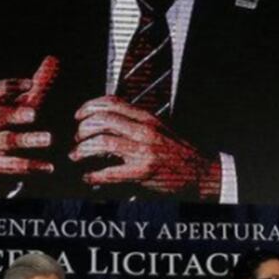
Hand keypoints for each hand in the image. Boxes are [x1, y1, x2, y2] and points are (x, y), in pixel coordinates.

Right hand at [0, 56, 59, 187]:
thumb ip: (37, 85)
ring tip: (49, 139)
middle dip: (15, 113)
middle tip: (34, 113)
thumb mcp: (20, 105)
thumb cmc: (8, 126)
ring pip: (7, 140)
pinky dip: (31, 166)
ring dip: (28, 139)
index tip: (31, 85)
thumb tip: (53, 59)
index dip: (11, 87)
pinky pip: (11, 166)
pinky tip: (48, 166)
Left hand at [69, 95, 220, 198]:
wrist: (201, 172)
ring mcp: (144, 150)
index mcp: (146, 117)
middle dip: (82, 129)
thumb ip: (134, 122)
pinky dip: (93, 175)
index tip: (79, 115)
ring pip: (103, 142)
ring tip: (77, 156)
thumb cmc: (178, 152)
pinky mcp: (143, 172)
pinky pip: (110, 172)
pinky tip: (89, 177)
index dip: (89, 106)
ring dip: (83, 150)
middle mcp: (144, 130)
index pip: (111, 102)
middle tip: (77, 139)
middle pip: (102, 120)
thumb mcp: (157, 128)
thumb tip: (104, 123)